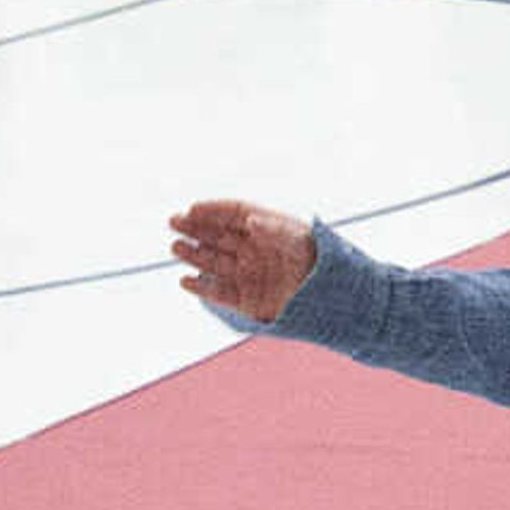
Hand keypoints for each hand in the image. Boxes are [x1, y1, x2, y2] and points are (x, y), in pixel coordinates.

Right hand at [170, 199, 315, 320]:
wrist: (336, 298)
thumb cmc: (323, 262)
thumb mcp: (300, 241)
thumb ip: (275, 230)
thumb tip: (250, 220)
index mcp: (269, 231)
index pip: (235, 214)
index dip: (213, 211)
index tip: (193, 209)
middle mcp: (255, 250)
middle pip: (219, 236)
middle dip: (196, 229)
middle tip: (174, 222)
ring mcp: (250, 274)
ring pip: (215, 262)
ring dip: (194, 255)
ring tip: (176, 247)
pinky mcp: (249, 300)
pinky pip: (220, 293)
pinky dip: (202, 288)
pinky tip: (186, 281)